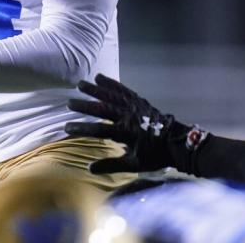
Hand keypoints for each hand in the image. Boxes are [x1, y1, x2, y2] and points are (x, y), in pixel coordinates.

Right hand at [65, 74, 204, 174]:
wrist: (177, 142)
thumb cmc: (155, 155)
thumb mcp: (134, 164)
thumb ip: (111, 165)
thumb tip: (90, 168)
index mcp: (126, 133)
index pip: (99, 130)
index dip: (82, 128)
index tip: (67, 127)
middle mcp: (128, 116)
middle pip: (103, 109)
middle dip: (85, 105)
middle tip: (69, 103)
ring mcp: (134, 106)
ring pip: (111, 96)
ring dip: (95, 90)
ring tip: (80, 84)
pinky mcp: (139, 100)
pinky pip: (122, 89)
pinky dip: (111, 83)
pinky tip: (99, 77)